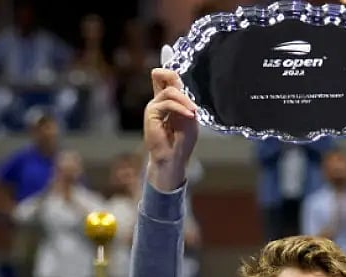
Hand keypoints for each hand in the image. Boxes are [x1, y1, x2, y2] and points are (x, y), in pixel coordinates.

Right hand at [144, 68, 198, 191]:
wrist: (173, 158)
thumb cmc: (182, 141)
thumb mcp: (189, 116)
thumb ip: (185, 99)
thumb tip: (180, 84)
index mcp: (168, 102)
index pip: (165, 78)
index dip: (166, 66)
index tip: (167, 49)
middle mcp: (158, 101)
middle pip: (161, 75)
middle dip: (173, 75)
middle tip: (183, 82)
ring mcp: (154, 106)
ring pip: (170, 90)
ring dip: (185, 100)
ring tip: (193, 112)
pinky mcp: (151, 112)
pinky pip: (168, 102)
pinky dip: (180, 107)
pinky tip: (189, 114)